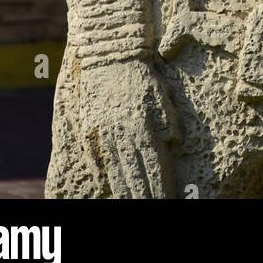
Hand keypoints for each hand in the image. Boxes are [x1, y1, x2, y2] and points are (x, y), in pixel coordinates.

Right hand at [79, 56, 178, 197]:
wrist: (110, 54)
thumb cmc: (140, 73)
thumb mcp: (161, 94)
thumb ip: (168, 120)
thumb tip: (173, 142)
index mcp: (143, 128)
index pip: (153, 169)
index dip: (159, 190)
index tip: (166, 202)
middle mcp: (122, 136)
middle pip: (134, 177)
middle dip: (143, 197)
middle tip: (151, 209)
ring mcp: (103, 134)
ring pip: (114, 172)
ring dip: (124, 191)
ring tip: (129, 204)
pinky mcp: (89, 129)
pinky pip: (95, 158)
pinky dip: (101, 173)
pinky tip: (106, 184)